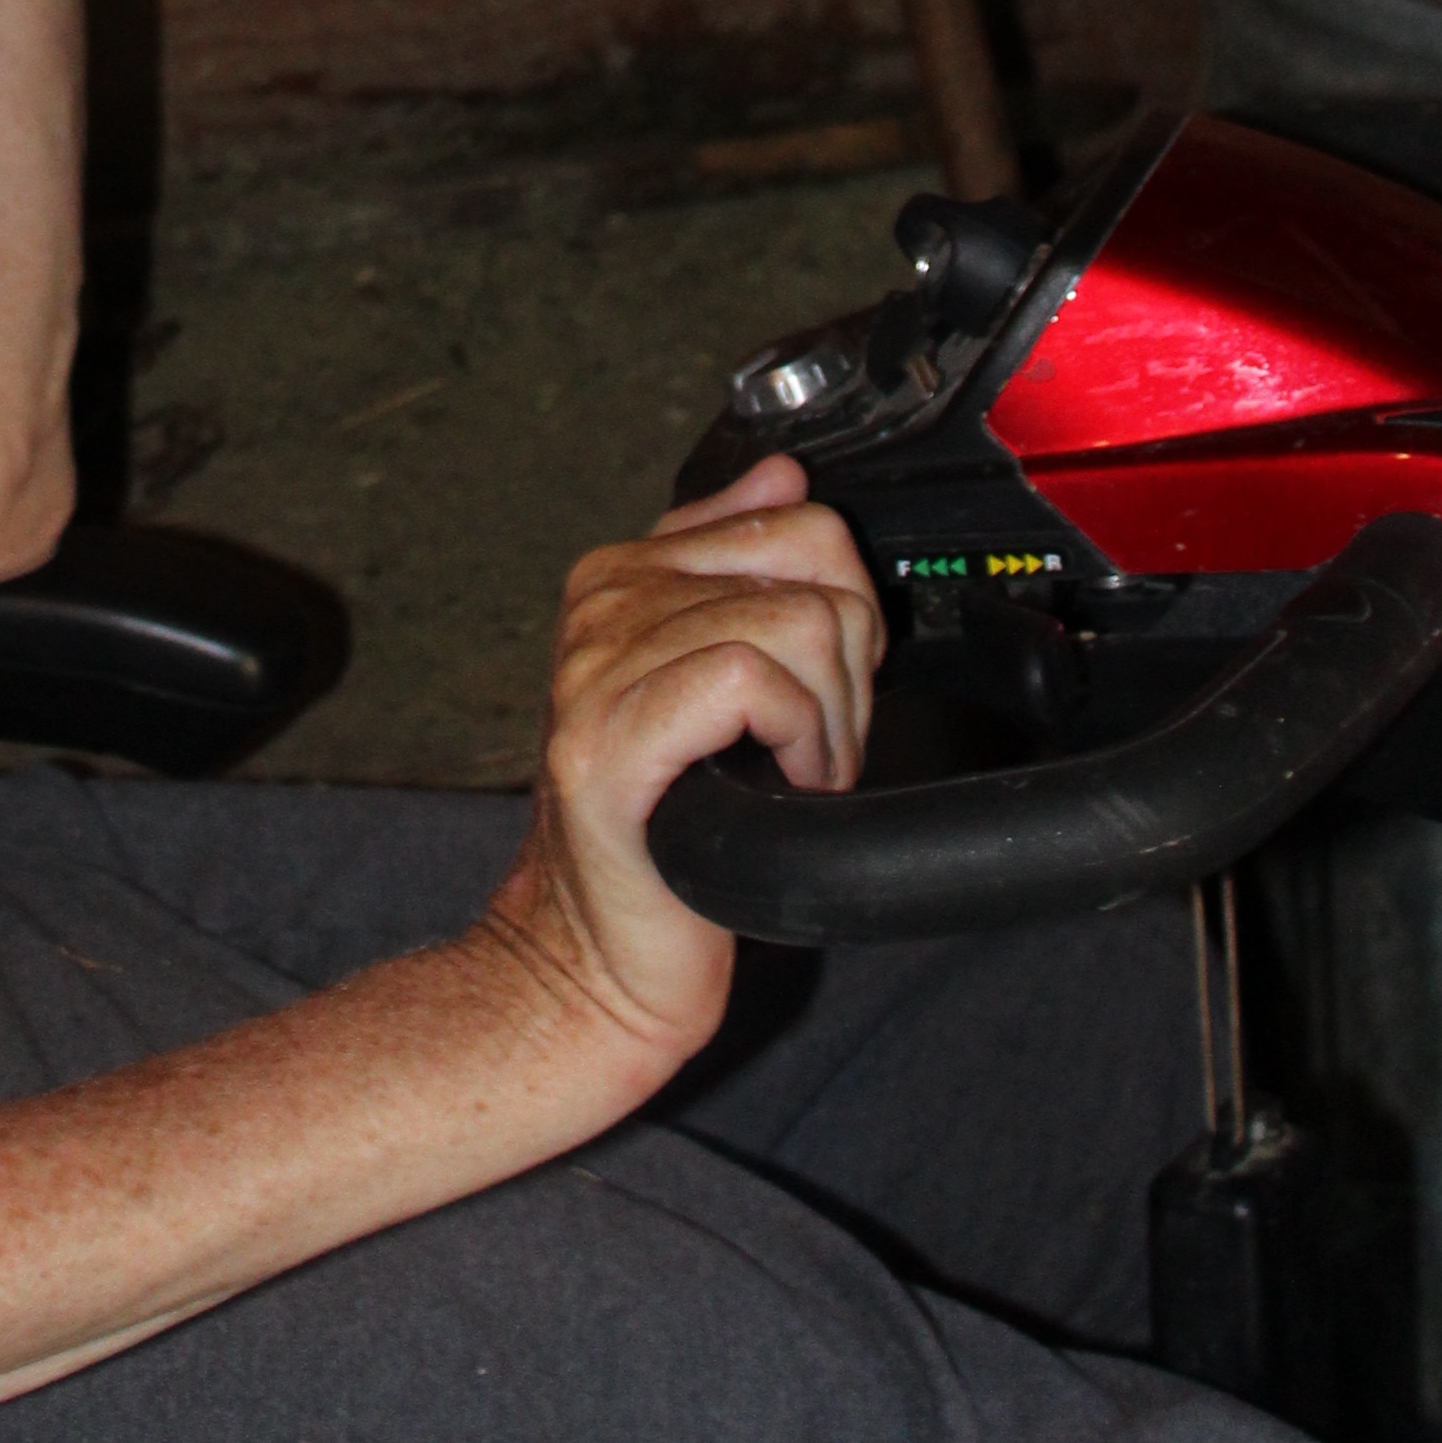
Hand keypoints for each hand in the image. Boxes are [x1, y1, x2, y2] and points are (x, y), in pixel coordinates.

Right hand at [486, 455, 882, 1074]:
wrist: (594, 965)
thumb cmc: (669, 836)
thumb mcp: (709, 677)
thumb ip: (739, 571)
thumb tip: (784, 477)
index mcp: (622, 574)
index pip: (798, 522)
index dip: (845, 615)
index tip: (818, 692)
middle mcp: (601, 605)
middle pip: (812, 572)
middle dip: (847, 672)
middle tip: (808, 745)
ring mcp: (594, 668)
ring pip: (795, 626)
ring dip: (829, 723)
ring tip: (790, 775)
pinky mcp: (608, 740)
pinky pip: (748, 679)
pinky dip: (799, 739)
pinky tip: (782, 786)